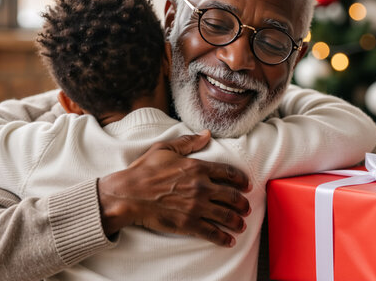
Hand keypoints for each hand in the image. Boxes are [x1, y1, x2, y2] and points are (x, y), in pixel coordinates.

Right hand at [97, 130, 251, 246]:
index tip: (247, 186)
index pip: (228, 173)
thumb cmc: (144, 170)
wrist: (128, 194)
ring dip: (237, 221)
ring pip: (226, 215)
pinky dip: (223, 238)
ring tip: (241, 224)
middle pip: (232, 196)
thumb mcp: (165, 149)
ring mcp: (196, 206)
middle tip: (246, 208)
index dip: (241, 180)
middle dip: (243, 203)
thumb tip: (206, 134)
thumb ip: (188, 142)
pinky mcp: (188, 223)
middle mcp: (201, 187)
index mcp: (198, 167)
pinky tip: (229, 240)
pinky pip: (212, 232)